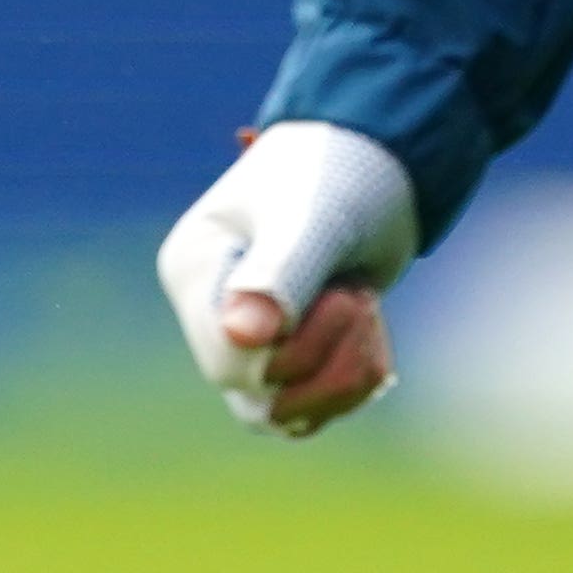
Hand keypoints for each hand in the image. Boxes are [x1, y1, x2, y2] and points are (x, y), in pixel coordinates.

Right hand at [154, 117, 414, 436]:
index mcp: (194, 269)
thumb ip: (280, 275)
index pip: (227, 358)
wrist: (378, 159)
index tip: (346, 297)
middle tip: (362, 296)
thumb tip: (242, 337)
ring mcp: (247, 337)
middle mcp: (211, 310)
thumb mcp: (313, 218)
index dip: (295, 349)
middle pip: (257, 394)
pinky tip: (373, 328)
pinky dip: (354, 381)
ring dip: (344, 374)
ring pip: (285, 412)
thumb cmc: (338, 172)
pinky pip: (314, 408)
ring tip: (367, 306)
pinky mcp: (287, 355)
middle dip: (328, 358)